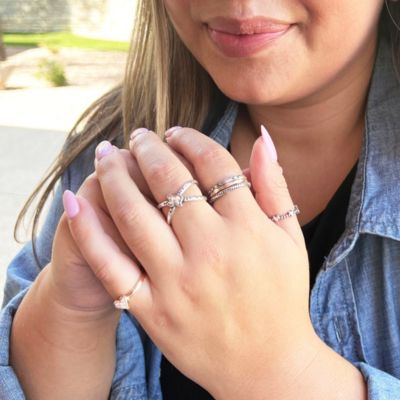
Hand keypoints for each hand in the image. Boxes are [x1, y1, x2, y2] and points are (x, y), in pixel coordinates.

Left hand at [64, 127, 324, 398]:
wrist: (268, 366)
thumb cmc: (282, 298)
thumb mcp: (291, 240)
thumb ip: (275, 186)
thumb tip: (263, 138)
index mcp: (248, 229)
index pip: (213, 164)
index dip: (191, 139)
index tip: (177, 133)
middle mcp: (211, 250)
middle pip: (170, 180)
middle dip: (149, 148)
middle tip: (138, 135)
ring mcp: (177, 282)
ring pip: (134, 213)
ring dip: (115, 175)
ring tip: (107, 154)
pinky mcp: (152, 310)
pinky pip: (111, 265)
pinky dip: (89, 231)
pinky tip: (75, 200)